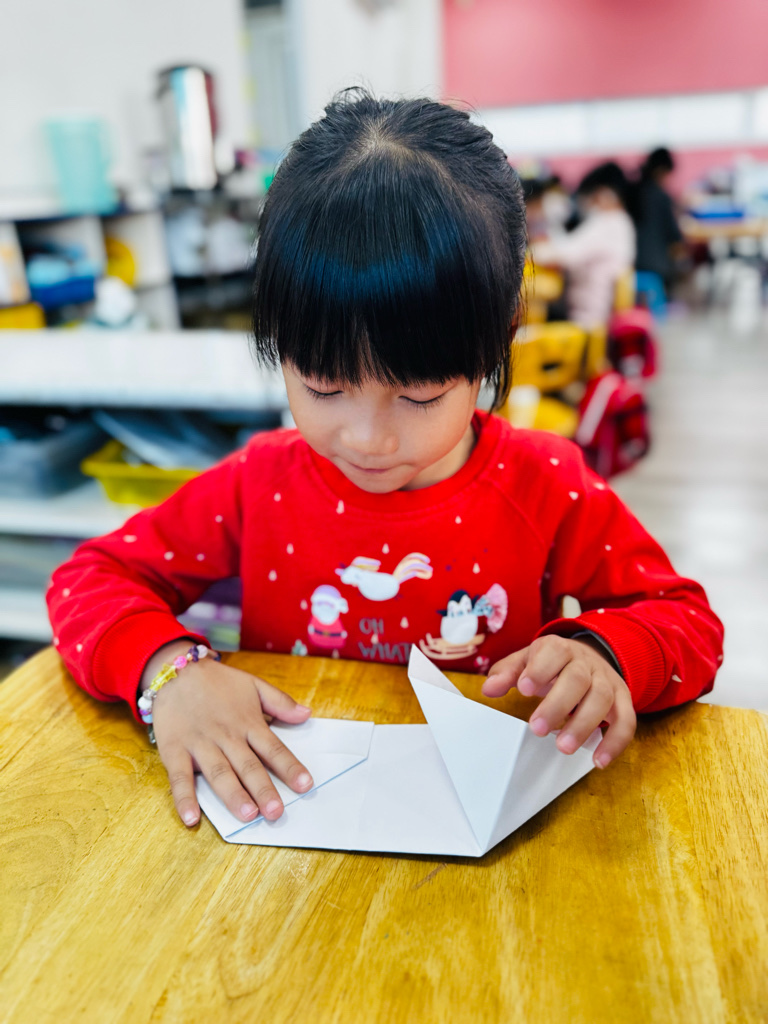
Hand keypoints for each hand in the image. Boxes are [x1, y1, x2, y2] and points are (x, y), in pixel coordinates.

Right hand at [144, 643, 313, 827]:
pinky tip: (192, 818)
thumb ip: (279, 701)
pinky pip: (179, 777)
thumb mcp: (253, 684)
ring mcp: (200, 744)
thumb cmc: (217, 682)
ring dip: (233, 795)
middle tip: (276, 812)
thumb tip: (307, 714)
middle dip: (263, 789)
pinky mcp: (174, 750)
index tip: (305, 785)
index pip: (273, 748)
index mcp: (248, 723)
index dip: (289, 767)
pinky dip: (184, 798)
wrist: (175, 670)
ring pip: (219, 773)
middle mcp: (226, 736)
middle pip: (248, 766)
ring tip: (247, 814)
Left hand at [481, 635, 635, 768]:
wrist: (591, 656)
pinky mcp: (623, 700)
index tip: (524, 689)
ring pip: (601, 700)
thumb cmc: (552, 663)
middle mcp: (586, 663)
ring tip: (564, 747)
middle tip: (537, 729)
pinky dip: (615, 742)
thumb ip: (508, 673)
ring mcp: (607, 681)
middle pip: (577, 680)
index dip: (540, 670)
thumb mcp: (527, 660)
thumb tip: (489, 689)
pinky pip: (626, 720)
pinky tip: (598, 760)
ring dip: (584, 725)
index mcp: (560, 648)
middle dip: (557, 705)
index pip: (553, 652)